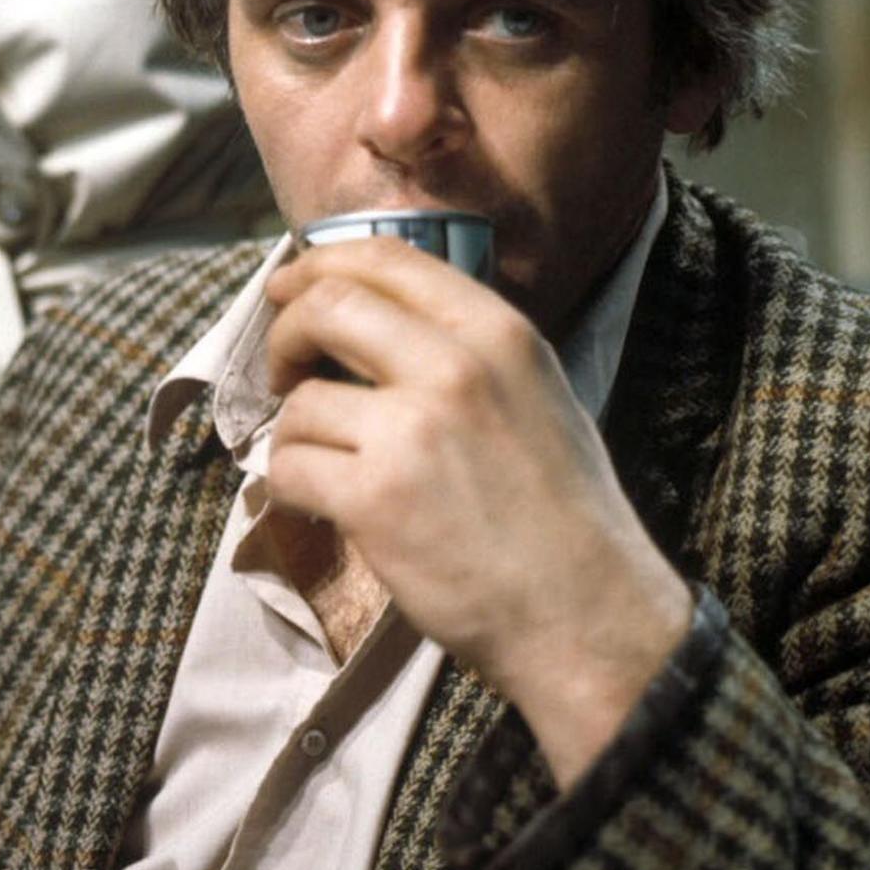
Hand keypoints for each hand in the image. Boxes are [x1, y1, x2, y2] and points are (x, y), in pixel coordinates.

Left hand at [262, 238, 691, 786]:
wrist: (584, 613)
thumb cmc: (563, 515)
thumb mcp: (537, 395)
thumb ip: (467, 351)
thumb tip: (375, 322)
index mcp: (500, 334)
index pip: (389, 257)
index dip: (322, 265)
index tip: (293, 289)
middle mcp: (455, 367)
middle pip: (328, 305)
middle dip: (286, 333)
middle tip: (285, 373)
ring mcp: (411, 432)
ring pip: (301, 402)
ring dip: (294, 434)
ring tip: (325, 466)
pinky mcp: (373, 499)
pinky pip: (289, 467)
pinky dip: (289, 486)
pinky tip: (321, 506)